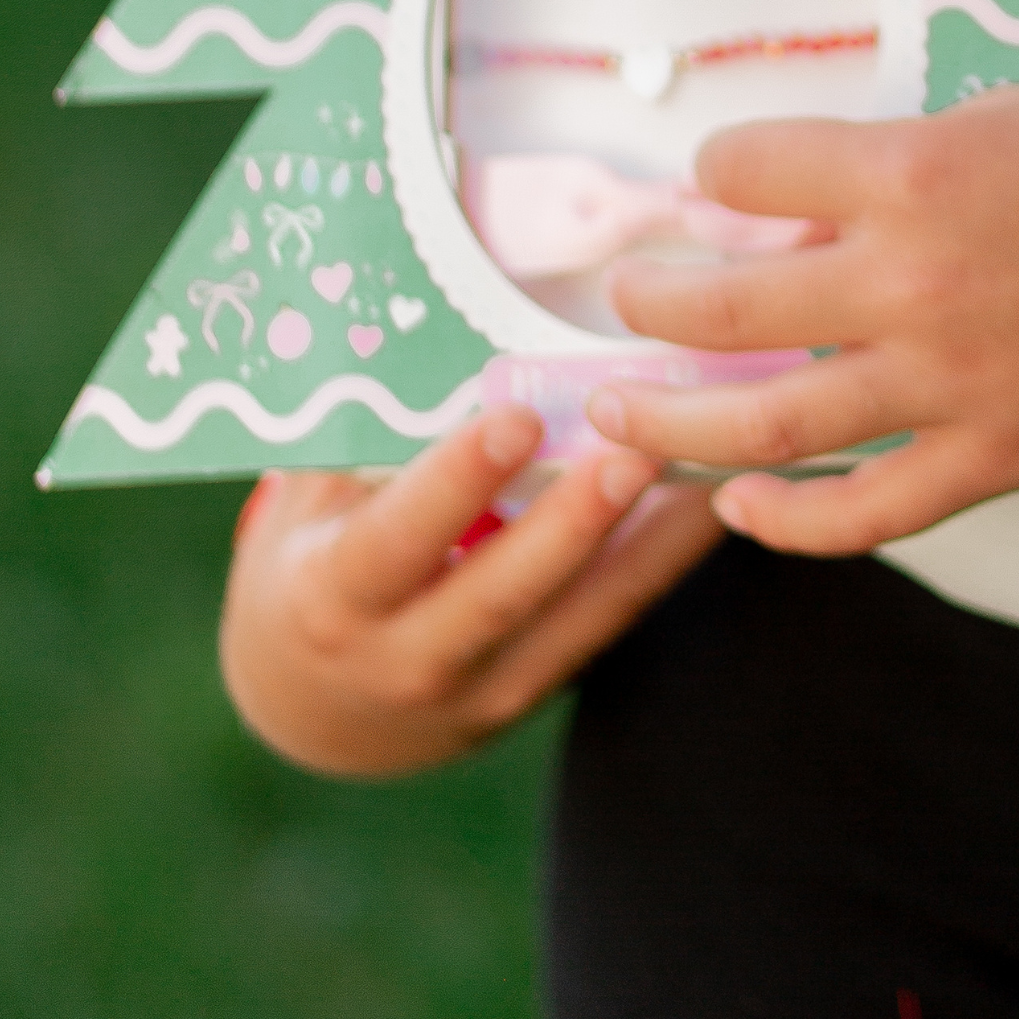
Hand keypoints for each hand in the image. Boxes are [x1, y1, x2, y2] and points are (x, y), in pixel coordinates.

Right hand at [219, 404, 721, 778]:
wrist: (316, 709)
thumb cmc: (312, 563)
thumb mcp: (309, 505)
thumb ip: (354, 432)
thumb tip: (402, 310)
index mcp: (333, 598)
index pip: (396, 541)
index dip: (454, 483)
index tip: (515, 418)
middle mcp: (404, 657)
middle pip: (500, 593)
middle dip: (572, 523)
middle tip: (637, 445)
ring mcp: (478, 691)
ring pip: (575, 618)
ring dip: (645, 544)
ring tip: (704, 466)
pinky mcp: (535, 693)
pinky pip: (604, 626)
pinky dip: (659, 564)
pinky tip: (710, 503)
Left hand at [591, 85, 1018, 559]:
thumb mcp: (1011, 117)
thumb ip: (902, 159)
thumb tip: (803, 208)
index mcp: (912, 172)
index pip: (749, 166)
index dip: (718, 169)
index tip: (714, 182)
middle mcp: (908, 281)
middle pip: (723, 304)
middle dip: (648, 300)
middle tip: (619, 298)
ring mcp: (945, 384)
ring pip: (764, 428)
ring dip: (671, 425)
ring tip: (614, 419)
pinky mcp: (990, 460)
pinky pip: (861, 514)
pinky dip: (787, 524)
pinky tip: (739, 511)